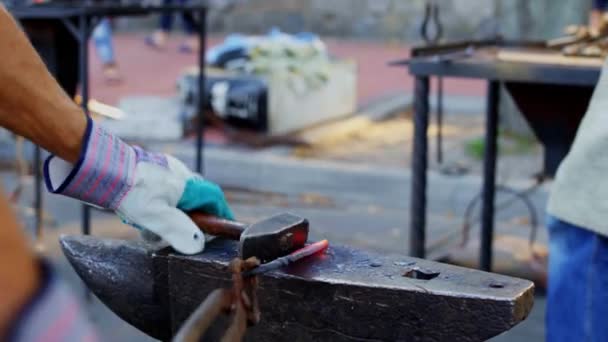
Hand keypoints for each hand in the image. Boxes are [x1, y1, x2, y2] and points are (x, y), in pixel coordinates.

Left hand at [44, 117, 233, 253]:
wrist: (103, 169)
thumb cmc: (132, 192)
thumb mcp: (157, 219)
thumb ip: (179, 233)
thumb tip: (198, 246)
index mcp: (188, 184)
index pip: (214, 197)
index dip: (221, 212)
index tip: (224, 224)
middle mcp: (179, 174)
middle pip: (195, 197)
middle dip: (190, 217)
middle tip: (182, 233)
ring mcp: (163, 169)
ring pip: (175, 196)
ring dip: (168, 214)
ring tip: (151, 229)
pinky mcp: (147, 169)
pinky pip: (159, 191)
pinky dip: (154, 205)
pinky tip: (138, 215)